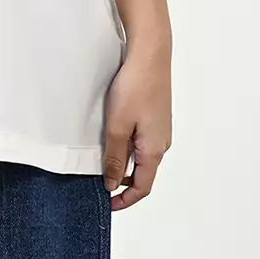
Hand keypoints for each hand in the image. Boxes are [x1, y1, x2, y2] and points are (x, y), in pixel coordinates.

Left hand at [101, 50, 171, 208]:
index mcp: (154, 150)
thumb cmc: (136, 87)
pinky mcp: (155, 117)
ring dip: (122, 162)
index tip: (108, 204)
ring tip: (101, 157)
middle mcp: (161, 142)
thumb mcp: (117, 127)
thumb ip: (113, 158)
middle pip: (142, 174)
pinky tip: (112, 136)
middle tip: (98, 180)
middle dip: (121, 182)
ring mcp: (160, 129)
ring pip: (141, 157)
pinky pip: (142, 141)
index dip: (125, 200)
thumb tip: (111, 183)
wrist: (150, 55)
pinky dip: (127, 147)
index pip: (142, 188)